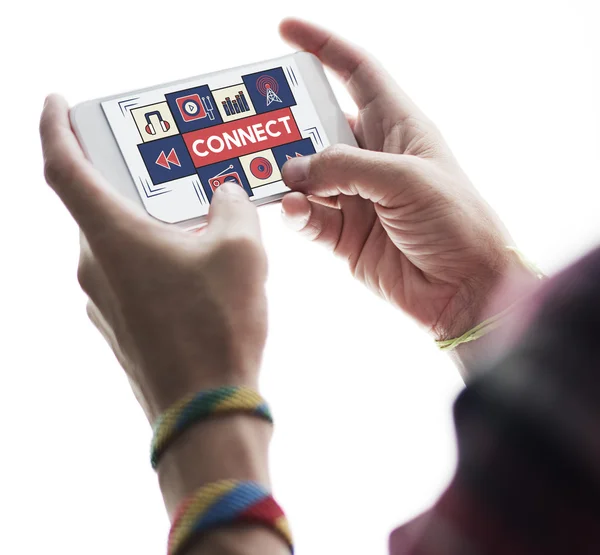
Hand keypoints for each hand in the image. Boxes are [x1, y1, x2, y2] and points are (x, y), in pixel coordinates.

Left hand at [40, 95, 267, 423]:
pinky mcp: (121, 326)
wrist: (207, 408)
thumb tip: (225, 196)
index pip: (63, 166)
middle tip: (167, 168)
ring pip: (121, 244)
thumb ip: (232, 206)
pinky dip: (157, 259)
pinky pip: (133, 276)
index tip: (56, 103)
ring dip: (153, 225)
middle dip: (132, 182)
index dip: (54, 127)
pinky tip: (198, 270)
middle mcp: (94, 268)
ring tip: (199, 223)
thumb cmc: (216, 326)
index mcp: (110, 237)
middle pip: (100, 206)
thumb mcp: (239, 248)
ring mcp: (103, 302)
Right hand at [280, 19, 526, 339]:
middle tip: (255, 124)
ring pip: (306, 175)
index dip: (324, 48)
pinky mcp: (345, 235)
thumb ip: (346, 167)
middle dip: (288, 122)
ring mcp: (356, 198)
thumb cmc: (456, 222)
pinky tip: (293, 209)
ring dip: (286, 174)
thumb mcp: (405, 179)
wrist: (465, 290)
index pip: (357, 73)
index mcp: (398, 128)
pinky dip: (297, 212)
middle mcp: (373, 158)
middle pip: (319, 126)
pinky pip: (309, 217)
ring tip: (266, 174)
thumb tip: (294, 170)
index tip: (285, 31)